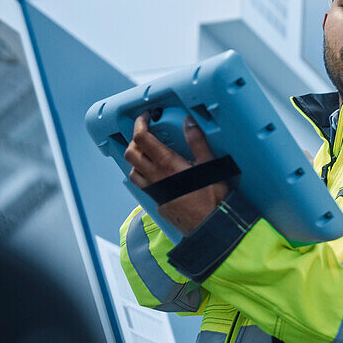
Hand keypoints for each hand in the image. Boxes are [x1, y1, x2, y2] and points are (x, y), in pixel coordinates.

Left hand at [124, 112, 228, 234]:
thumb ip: (197, 141)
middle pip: (131, 153)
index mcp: (167, 164)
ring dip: (136, 158)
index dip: (140, 123)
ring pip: (132, 170)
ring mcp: (154, 190)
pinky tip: (156, 173)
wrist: (209, 225)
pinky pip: (141, 184)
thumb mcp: (209, 165)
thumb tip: (188, 122)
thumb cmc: (212, 198)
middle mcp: (155, 176)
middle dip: (135, 139)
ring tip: (149, 152)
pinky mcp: (157, 201)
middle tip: (147, 133)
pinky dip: (142, 173)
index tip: (146, 117)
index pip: (142, 138)